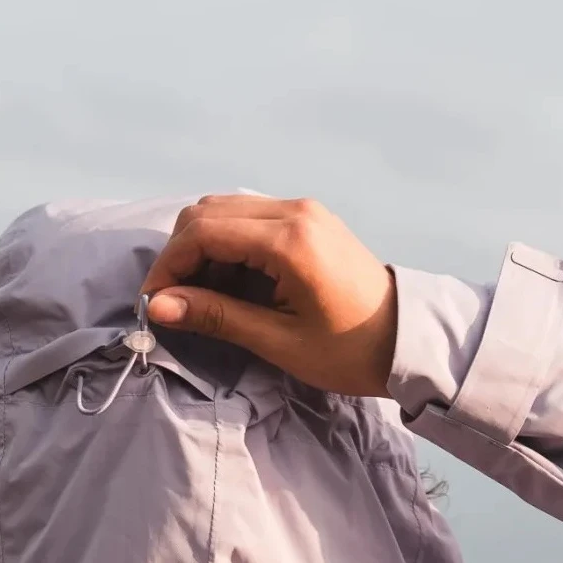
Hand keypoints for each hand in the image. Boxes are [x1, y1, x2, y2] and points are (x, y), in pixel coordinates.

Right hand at [140, 195, 397, 397]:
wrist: (407, 340)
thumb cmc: (349, 351)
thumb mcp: (279, 341)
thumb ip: (217, 317)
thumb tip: (158, 306)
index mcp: (290, 240)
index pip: (204, 232)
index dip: (169, 265)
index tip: (155, 302)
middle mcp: (294, 212)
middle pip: (208, 212)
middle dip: (181, 254)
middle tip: (174, 301)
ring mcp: (303, 210)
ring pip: (226, 211)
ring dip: (202, 248)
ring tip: (202, 297)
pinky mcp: (308, 219)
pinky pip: (249, 219)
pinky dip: (227, 245)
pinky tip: (230, 284)